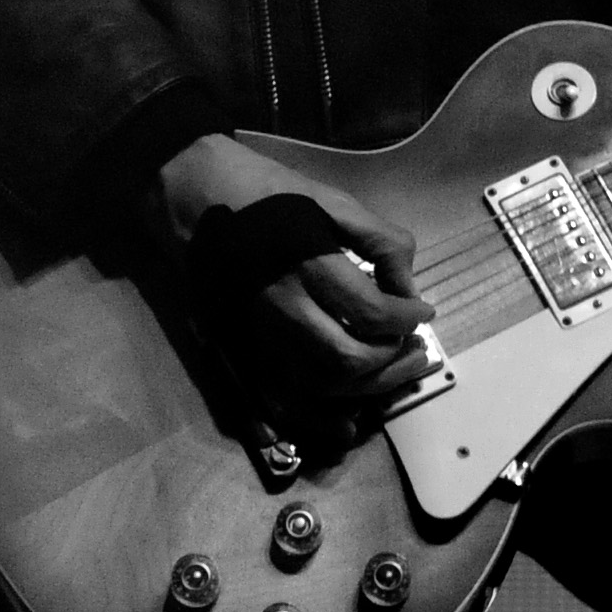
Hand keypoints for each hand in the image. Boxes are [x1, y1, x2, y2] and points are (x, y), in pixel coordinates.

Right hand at [147, 132, 431, 402]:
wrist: (189, 190)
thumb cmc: (266, 190)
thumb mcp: (333, 200)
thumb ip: (380, 241)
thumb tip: (408, 288)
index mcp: (306, 262)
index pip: (371, 312)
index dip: (407, 319)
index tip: (422, 312)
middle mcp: (278, 305)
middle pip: (344, 359)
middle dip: (390, 361)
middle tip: (412, 348)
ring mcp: (251, 332)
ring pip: (313, 388)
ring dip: (360, 392)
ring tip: (388, 375)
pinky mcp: (230, 347)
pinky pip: (272, 399)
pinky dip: (311, 419)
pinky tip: (341, 420)